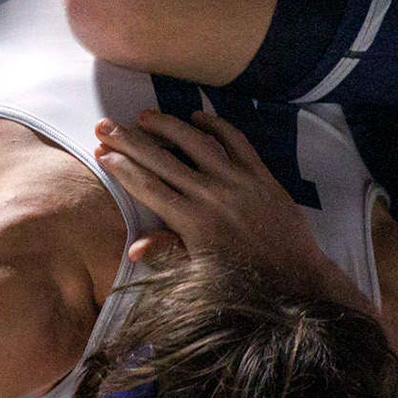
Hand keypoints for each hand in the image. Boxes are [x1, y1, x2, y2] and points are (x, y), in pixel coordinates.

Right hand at [93, 110, 327, 288]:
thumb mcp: (201, 273)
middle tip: (105, 126)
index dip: (121, 168)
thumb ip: (169, 253)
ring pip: (195, 142)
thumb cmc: (242, 281)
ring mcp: (238, 181)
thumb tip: (134, 246)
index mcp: (192, 222)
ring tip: (143, 116)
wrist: (296, 278)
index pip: (147, 186)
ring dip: (167, 125)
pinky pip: (236, 140)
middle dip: (129, 141)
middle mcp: (211, 195)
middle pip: (161, 159)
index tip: (101, 153)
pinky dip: (216, 124)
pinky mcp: (261, 174)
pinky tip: (197, 115)